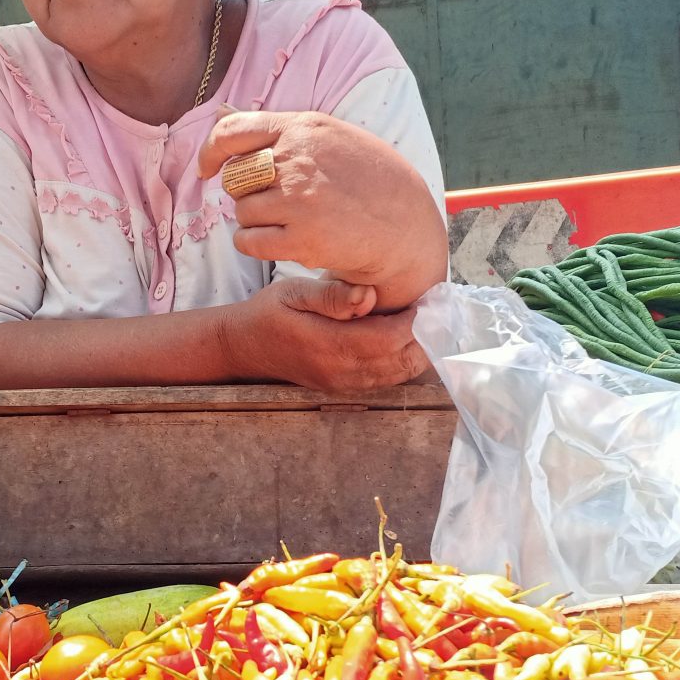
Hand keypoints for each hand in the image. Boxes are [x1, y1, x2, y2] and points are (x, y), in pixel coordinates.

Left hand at [198, 110, 447, 307]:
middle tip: (275, 201)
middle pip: (235, 177)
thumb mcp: (331, 137)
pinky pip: (247, 242)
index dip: (211, 152)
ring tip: (288, 221)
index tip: (206, 168)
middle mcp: (298, 161)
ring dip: (255, 220)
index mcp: (305, 129)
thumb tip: (220, 111)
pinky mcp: (301, 240)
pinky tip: (279, 242)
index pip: (233, 132)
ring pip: (241, 212)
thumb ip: (277, 128)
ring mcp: (299, 201)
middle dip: (246, 192)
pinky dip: (254, 244)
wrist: (408, 229)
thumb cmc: (371, 180)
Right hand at [221, 278, 429, 392]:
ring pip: (398, 374)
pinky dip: (402, 361)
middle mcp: (340, 371)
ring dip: (417, 350)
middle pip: (401, 361)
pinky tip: (405, 339)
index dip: (415, 321)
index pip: (389, 339)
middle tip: (435, 309)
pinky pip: (385, 380)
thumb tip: (368, 296)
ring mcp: (343, 383)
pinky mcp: (343, 387)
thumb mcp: (293, 292)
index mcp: (329, 345)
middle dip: (424, 337)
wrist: (245, 346)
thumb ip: (331, 296)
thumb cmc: (269, 312)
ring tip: (425, 321)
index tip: (428, 298)